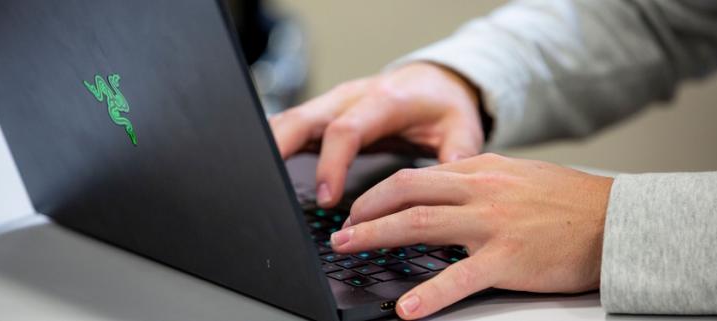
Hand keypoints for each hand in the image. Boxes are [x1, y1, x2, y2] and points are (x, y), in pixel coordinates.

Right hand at [268, 63, 483, 207]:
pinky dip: (276, 142)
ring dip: (270, 143)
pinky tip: (264, 165)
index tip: (326, 197)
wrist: (434, 82)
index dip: (332, 163)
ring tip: (254, 175)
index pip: (347, 130)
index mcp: (384, 101)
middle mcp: (353, 97)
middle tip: (266, 183)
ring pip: (292, 118)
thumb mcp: (461, 127)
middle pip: (305, 117)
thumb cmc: (443, 106)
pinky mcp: (326, 113)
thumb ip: (457, 152)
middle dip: (281, 147)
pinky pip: (295, 125)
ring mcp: (335, 103)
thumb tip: (449, 183)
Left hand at [329, 153, 613, 318]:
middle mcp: (480, 191)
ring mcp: (492, 224)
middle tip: (341, 230)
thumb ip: (479, 177)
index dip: (379, 192)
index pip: (415, 177)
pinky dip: (430, 294)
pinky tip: (407, 309)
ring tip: (351, 249)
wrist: (614, 220)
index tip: (359, 207)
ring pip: (420, 225)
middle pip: (407, 194)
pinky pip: (459, 278)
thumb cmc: (568, 201)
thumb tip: (445, 183)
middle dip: (366, 211)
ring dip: (377, 236)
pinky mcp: (508, 259)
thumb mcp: (517, 175)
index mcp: (480, 171)